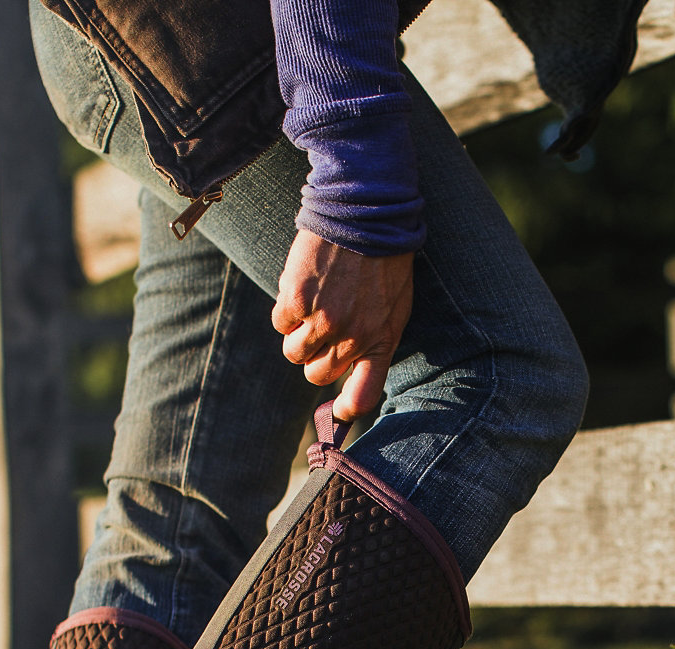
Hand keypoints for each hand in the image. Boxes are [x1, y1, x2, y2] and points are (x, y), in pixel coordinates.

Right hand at [271, 230, 413, 421]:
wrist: (365, 213)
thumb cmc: (382, 261)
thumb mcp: (394, 307)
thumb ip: (376, 340)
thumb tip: (353, 368)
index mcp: (381, 342)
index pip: (362, 396)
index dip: (346, 409)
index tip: (337, 409)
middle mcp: (353, 339)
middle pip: (317, 374)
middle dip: (314, 357)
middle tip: (321, 329)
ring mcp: (324, 321)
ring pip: (293, 352)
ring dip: (297, 332)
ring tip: (314, 302)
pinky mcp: (297, 301)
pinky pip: (279, 322)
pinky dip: (285, 307)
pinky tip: (302, 284)